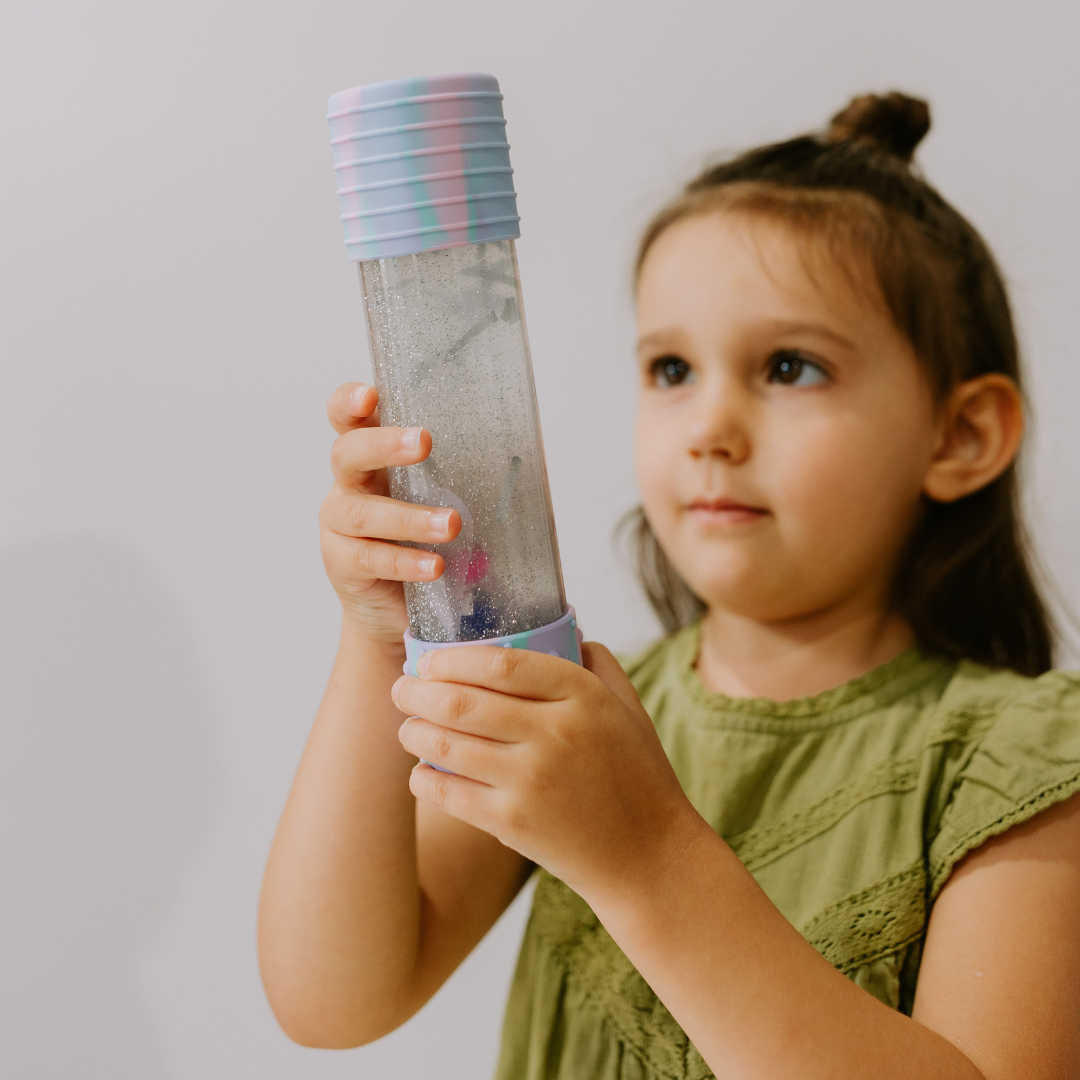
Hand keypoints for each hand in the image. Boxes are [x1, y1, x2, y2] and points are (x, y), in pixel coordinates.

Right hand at [320, 383, 460, 644]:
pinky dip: (405, 562)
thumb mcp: (437, 498)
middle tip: (423, 443)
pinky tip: (434, 566)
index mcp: (369, 458)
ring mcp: (338, 525)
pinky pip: (370, 559)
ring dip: (410, 517)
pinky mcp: (342, 564)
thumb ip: (455, 476)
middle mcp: (348, 485)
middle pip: (348, 454)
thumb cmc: (421, 538)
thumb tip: (521, 460)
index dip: (349, 402)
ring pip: (362, 512)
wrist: (393, 604)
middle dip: (384, 445)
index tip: (371, 395)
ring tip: (451, 524)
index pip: (346, 418)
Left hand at [390, 642, 696, 899]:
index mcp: (583, 696)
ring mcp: (531, 780)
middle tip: (401, 689)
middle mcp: (555, 733)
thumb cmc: (636, 774)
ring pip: (446, 745)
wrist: (647, 855)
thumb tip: (563, 628)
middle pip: (462, 701)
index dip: (454, 658)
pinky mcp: (513, 823)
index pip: (502, 663)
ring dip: (414, 733)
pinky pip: (448, 793)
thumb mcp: (628, 706)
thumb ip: (596, 662)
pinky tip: (421, 772)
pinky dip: (424, 780)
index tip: (430, 659)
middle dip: (417, 692)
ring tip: (408, 728)